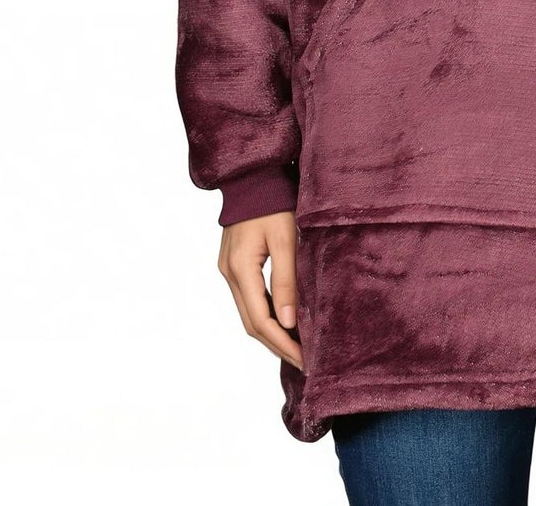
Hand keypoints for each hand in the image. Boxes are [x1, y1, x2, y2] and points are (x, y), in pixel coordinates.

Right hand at [218, 211, 303, 371]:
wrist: (254, 175)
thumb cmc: (274, 202)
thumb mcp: (286, 239)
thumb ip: (287, 281)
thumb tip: (289, 322)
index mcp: (240, 269)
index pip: (261, 320)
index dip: (283, 343)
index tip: (305, 358)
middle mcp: (229, 274)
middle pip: (252, 323)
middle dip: (278, 344)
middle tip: (304, 361)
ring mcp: (229, 269)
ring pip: (249, 312)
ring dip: (272, 332)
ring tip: (298, 346)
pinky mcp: (234, 263)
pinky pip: (249, 298)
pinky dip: (266, 313)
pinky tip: (284, 320)